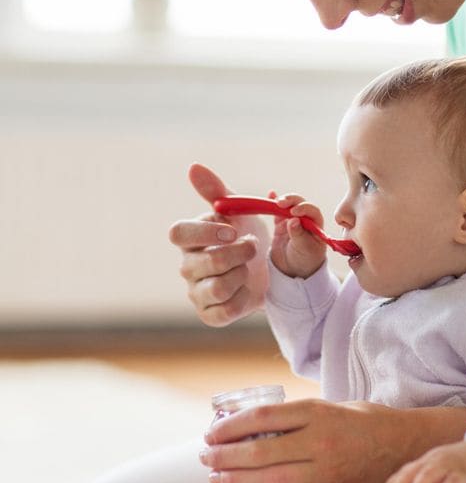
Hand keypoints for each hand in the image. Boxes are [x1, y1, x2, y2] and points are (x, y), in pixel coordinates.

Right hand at [168, 163, 269, 326]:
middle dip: (237, 253)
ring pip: (217, 287)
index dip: (205, 232)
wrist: (271, 269)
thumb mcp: (237, 210)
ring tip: (250, 267)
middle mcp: (188, 266)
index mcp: (189, 239)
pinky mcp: (210, 315)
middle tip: (254, 245)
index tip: (232, 229)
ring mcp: (197, 292)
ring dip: (242, 274)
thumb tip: (194, 167)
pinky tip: (247, 288)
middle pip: (204, 262)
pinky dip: (243, 298)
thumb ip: (216, 190)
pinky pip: (224, 311)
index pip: (178, 233)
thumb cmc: (247, 235)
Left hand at [199, 399, 419, 482]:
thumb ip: (295, 416)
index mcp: (319, 413)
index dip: (229, 426)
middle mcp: (320, 443)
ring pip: (267, 480)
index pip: (262, 418)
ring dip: (232, 481)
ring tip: (213, 478)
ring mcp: (325, 474)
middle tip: (205, 456)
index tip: (210, 431)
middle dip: (224, 455)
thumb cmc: (361, 422)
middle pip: (259, 451)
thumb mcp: (330, 406)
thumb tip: (248, 424)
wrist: (404, 448)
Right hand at [269, 194, 325, 278]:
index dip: (304, 208)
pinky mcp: (280, 225)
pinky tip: (270, 194)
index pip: (312, 211)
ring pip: (288, 206)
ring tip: (275, 202)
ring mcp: (292, 221)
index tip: (294, 212)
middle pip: (299, 204)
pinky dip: (273, 204)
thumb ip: (299, 235)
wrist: (293, 271)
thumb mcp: (304, 249)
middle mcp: (305, 220)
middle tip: (281, 203)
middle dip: (291, 201)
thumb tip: (293, 220)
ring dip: (282, 202)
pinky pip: (277, 213)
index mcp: (316, 225)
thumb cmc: (306, 260)